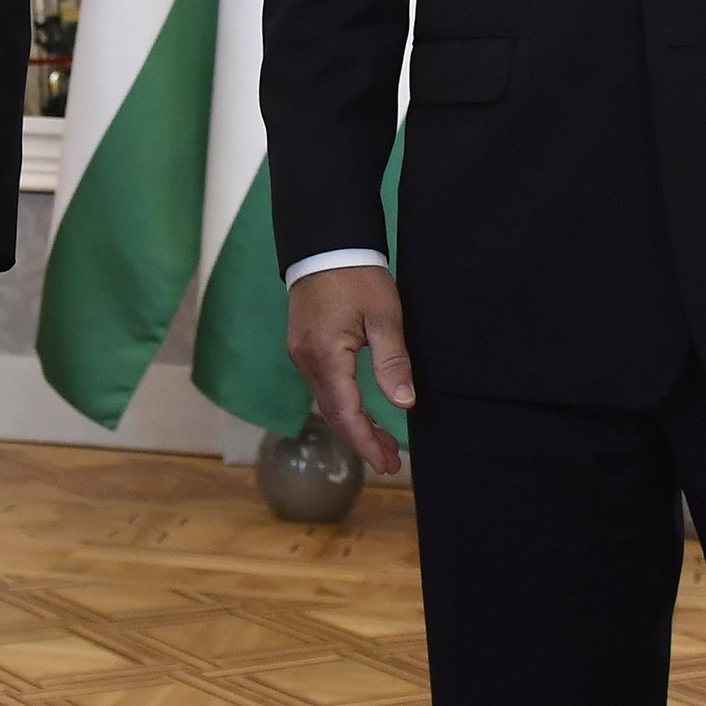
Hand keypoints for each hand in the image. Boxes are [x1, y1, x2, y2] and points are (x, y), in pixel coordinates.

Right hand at [285, 264, 413, 474]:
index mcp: (325, 357)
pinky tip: (360, 409)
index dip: (367, 442)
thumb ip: (392, 360)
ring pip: (327, 401)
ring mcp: (302, 354)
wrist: (325, 242)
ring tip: (383, 441)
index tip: (387, 464)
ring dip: (353, 423)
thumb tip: (404, 403)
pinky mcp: (304, 346)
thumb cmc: (357, 275)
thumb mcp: (384, 315)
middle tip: (391, 460)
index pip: (346, 413)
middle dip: (362, 439)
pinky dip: (343, 404)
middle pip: (334, 413)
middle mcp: (306, 361)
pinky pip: (324, 386)